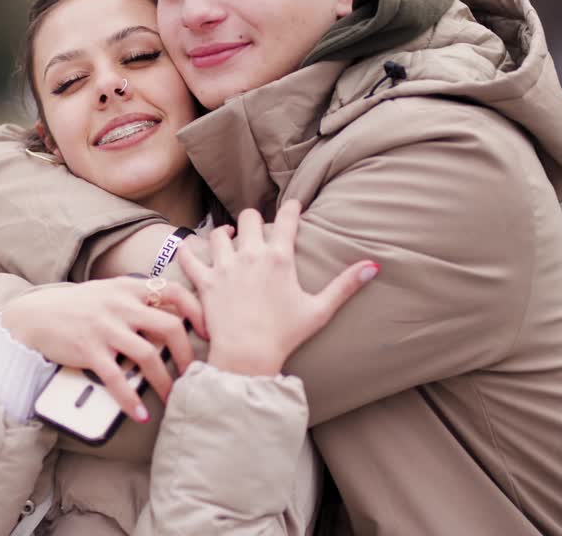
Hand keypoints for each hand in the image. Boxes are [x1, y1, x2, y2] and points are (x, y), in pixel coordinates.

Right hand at [0, 277, 203, 421]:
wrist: (34, 315)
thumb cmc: (75, 306)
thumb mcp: (107, 292)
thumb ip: (135, 299)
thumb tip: (169, 314)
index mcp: (128, 289)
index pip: (174, 291)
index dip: (196, 311)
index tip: (207, 331)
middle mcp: (120, 305)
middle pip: (170, 326)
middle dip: (187, 354)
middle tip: (192, 373)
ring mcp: (105, 328)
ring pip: (148, 355)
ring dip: (164, 381)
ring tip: (171, 396)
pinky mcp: (89, 350)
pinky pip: (117, 378)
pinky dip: (131, 399)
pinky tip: (141, 413)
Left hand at [178, 201, 378, 376]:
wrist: (247, 356)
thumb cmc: (285, 334)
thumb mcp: (319, 309)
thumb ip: (345, 285)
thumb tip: (373, 266)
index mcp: (279, 258)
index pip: (287, 219)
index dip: (292, 208)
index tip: (294, 205)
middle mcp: (250, 255)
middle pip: (249, 218)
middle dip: (255, 219)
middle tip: (258, 228)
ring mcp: (225, 267)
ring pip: (219, 232)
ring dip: (225, 232)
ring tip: (230, 236)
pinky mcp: (205, 282)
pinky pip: (189, 256)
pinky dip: (188, 249)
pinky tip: (192, 248)